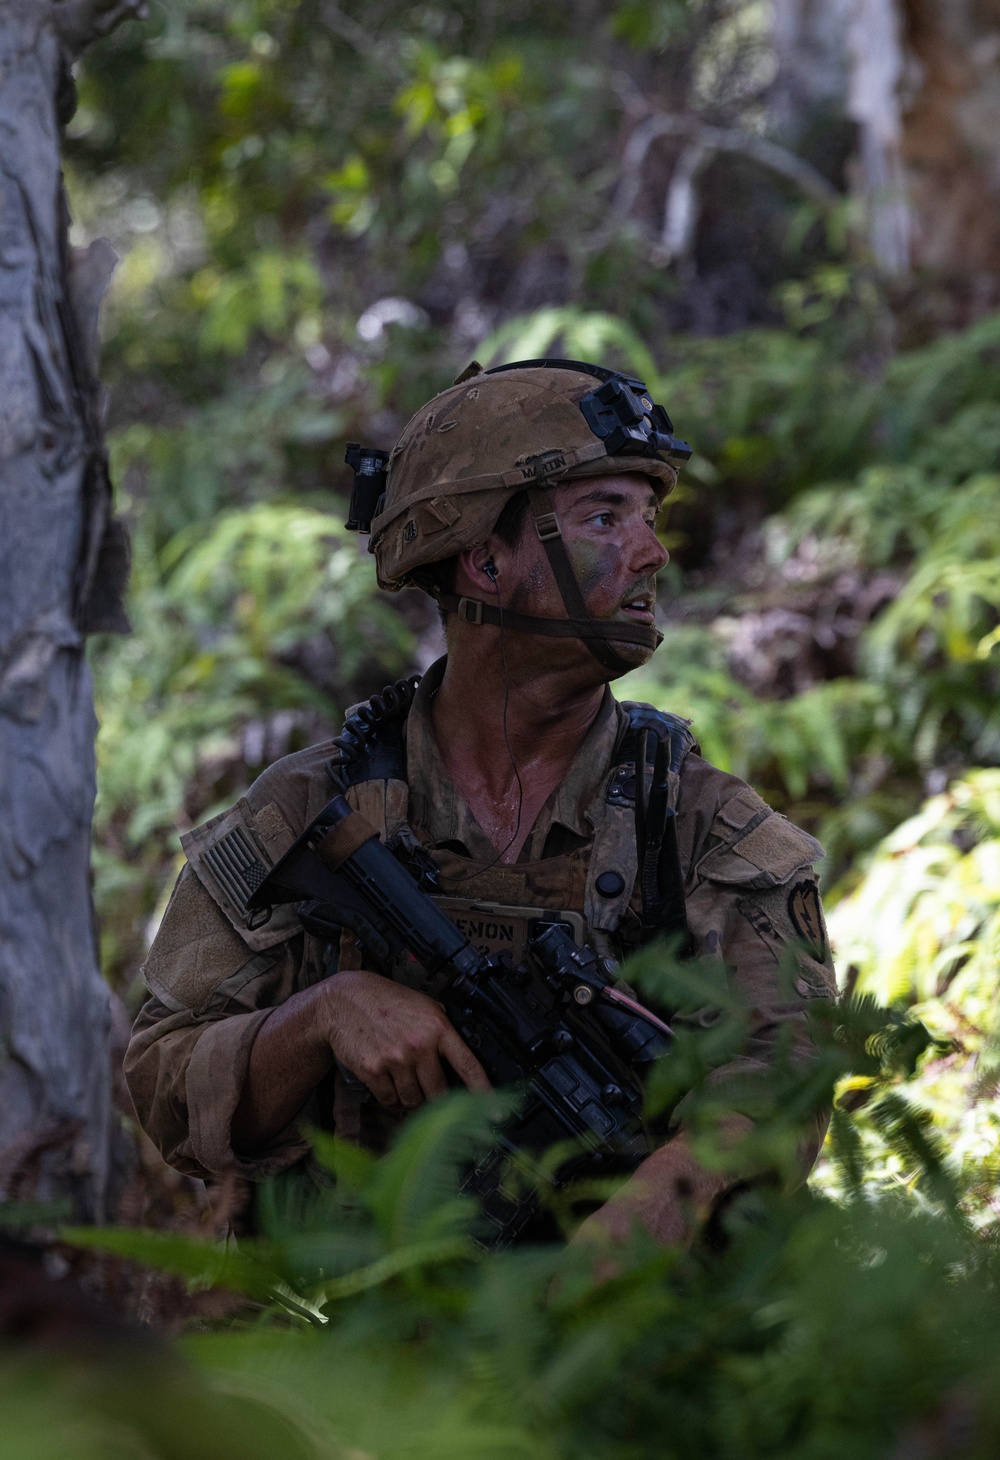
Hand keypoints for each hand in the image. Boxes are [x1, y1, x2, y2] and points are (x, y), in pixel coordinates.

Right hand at [317, 969, 490, 1108]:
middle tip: (429, 1088)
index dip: (483, 1091)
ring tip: (403, 1076)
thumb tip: (461, 1056)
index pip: (468, 1065)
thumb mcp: (423, 1004)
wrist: (344, 1000)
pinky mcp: (372, 1070)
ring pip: (413, 1100)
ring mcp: (395, 1059)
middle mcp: (419, 1045)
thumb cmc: (386, 1001)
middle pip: (439, 1092)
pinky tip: (386, 1079)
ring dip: (410, 1096)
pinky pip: (389, 1099)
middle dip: (436, 1097)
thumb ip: (442, 1028)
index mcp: (437, 1027)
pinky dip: (389, 1096)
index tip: (496, 1114)